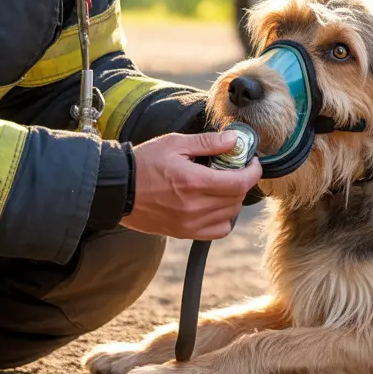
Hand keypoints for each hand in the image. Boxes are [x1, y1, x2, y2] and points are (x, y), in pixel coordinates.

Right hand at [121, 130, 261, 239]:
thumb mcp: (175, 143)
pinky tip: (215, 204)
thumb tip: (234, 140)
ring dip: (233, 199)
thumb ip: (208, 143)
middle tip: (235, 169)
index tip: (252, 162)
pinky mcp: (184, 233)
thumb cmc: (145, 163)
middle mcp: (194, 206)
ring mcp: (189, 223)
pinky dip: (223, 218)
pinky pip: (218, 231)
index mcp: (194, 182)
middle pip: (237, 199)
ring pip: (230, 215)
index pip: (240, 183)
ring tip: (222, 185)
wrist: (119, 190)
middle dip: (242, 182)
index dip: (253, 172)